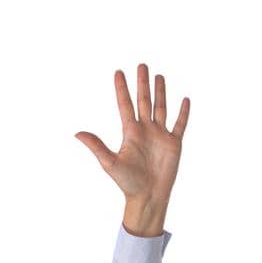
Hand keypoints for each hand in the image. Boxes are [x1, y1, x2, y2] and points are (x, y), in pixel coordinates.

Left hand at [75, 65, 189, 212]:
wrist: (148, 197)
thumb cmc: (127, 183)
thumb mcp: (110, 163)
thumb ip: (96, 146)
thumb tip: (77, 133)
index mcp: (130, 133)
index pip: (125, 105)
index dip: (122, 89)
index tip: (118, 72)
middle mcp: (145, 130)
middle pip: (144, 101)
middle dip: (142, 83)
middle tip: (141, 65)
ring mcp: (160, 136)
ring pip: (161, 108)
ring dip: (160, 92)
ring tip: (158, 76)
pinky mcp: (174, 143)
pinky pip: (180, 124)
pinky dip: (183, 113)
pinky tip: (184, 99)